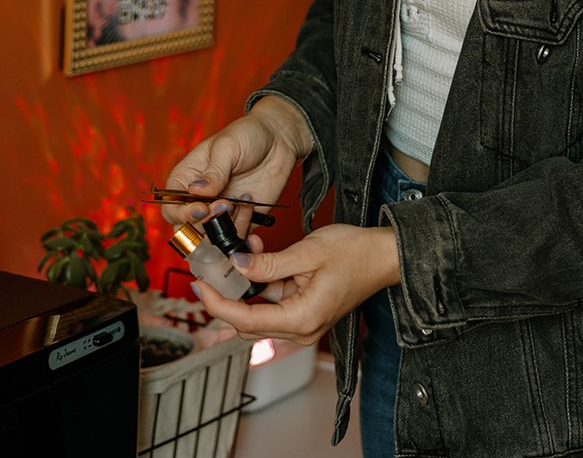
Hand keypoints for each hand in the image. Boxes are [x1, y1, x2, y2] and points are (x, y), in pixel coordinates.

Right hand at [162, 96, 312, 230]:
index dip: (182, 215)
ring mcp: (221, 214)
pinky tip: (253, 222)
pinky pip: (237, 242)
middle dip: (205, 226)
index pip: (172, 209)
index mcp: (186, 180)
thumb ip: (213, 172)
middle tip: (225, 206)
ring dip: (226, 232)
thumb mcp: (228, 147)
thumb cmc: (247, 134)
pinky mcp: (243, 222)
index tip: (202, 209)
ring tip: (243, 205)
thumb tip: (195, 192)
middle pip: (189, 231)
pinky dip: (244, 242)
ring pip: (212, 241)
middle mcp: (201, 201)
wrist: (279, 139)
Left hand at [191, 223, 400, 345]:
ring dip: (244, 285)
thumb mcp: (308, 252)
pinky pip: (272, 303)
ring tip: (238, 253)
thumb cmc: (355, 253)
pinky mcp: (304, 312)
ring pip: (258, 311)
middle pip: (247, 321)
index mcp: (301, 319)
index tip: (199, 283)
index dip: (217, 303)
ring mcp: (302, 323)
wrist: (383, 256)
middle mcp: (300, 330)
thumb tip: (236, 265)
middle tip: (208, 268)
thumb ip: (269, 263)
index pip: (244, 320)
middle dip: (225, 294)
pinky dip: (261, 284)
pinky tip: (256, 258)